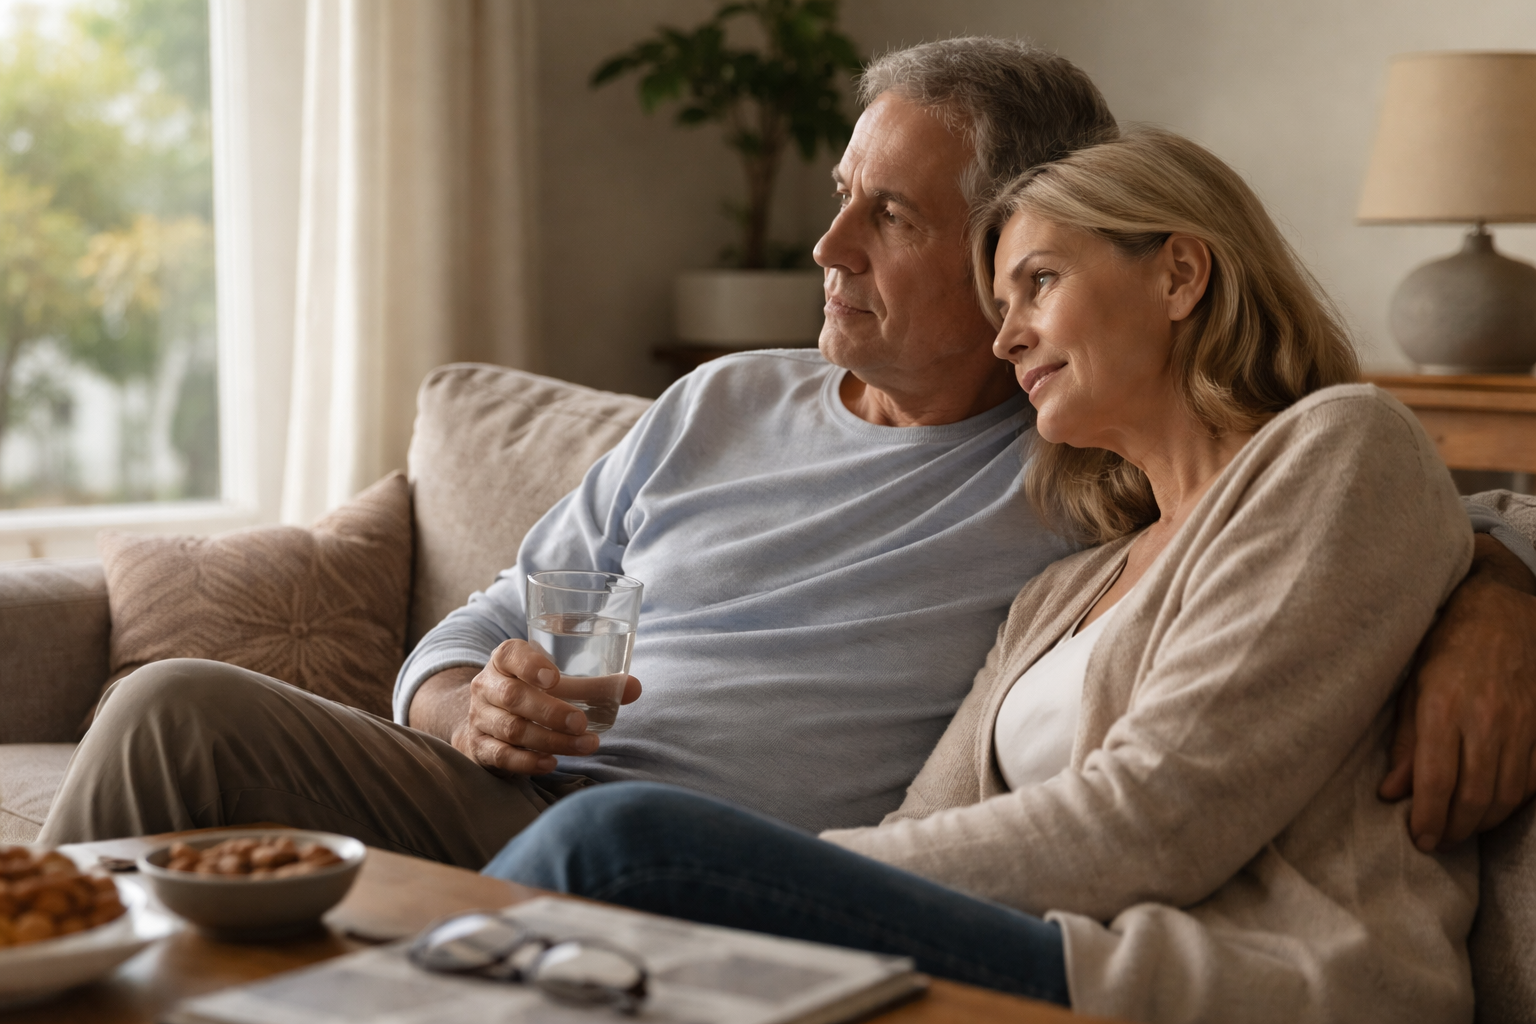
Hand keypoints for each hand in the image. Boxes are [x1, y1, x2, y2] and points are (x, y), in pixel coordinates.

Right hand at [450, 640, 641, 775]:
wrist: (485, 721)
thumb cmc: (529, 694)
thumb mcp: (554, 684)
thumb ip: (593, 686)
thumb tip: (634, 687)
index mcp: (505, 661)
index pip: (510, 654)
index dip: (530, 664)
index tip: (553, 677)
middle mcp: (487, 686)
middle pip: (514, 697)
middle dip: (551, 711)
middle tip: (582, 722)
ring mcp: (479, 718)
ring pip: (512, 729)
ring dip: (551, 740)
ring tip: (585, 745)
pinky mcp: (479, 747)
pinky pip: (501, 755)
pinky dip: (527, 761)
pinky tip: (552, 763)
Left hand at [1381, 534, 1535, 849]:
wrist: (1503, 607)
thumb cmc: (1446, 642)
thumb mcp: (1412, 683)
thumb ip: (1405, 740)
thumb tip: (1392, 792)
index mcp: (1444, 708)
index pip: (1436, 780)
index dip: (1428, 817)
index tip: (1419, 839)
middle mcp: (1486, 720)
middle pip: (1474, 795)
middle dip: (1455, 828)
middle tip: (1438, 842)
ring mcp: (1522, 724)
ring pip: (1507, 794)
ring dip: (1484, 822)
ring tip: (1461, 830)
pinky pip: (1533, 778)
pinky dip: (1514, 801)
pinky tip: (1495, 808)